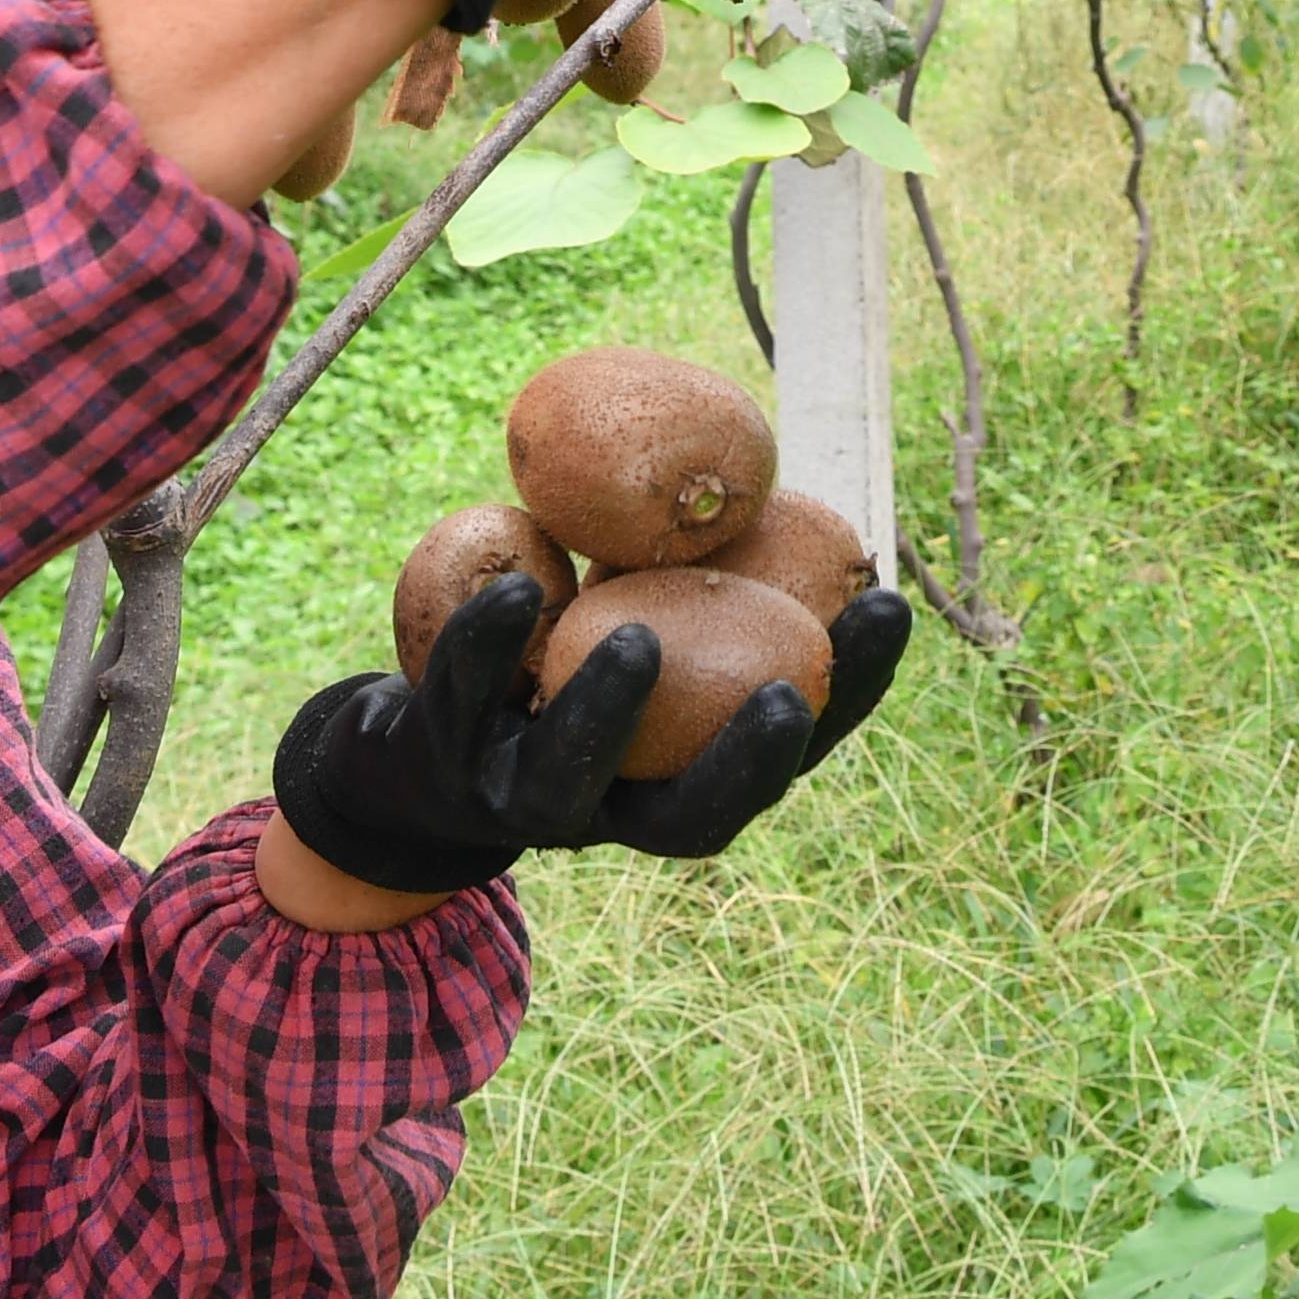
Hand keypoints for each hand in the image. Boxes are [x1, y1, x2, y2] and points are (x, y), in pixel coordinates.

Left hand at [265, 572, 918, 893]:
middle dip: (745, 765)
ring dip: (603, 713)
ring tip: (633, 640)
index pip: (783, 752)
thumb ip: (699, 585)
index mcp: (681, 776)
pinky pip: (463, 698)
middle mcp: (613, 810)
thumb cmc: (563, 665)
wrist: (412, 757)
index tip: (885, 609)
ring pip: (566, 782)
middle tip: (784, 698)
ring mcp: (521, 798)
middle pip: (689, 820)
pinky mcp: (441, 761)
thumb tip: (787, 478)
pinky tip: (511, 585)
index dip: (846, 694)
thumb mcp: (642, 622)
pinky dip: (485, 642)